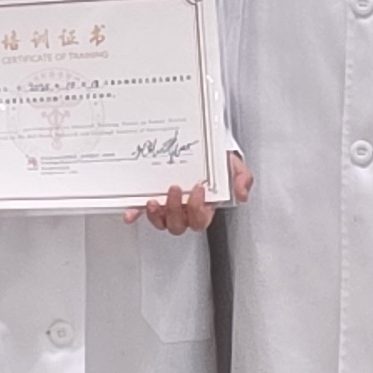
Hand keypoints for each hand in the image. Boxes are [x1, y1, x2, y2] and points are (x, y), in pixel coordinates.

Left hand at [127, 152, 251, 236]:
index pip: (201, 219)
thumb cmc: (217, 160)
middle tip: (174, 188)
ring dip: (156, 216)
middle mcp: (185, 210)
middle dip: (174, 210)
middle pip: (179, 225)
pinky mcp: (153, 199)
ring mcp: (168, 206)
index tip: (198, 189)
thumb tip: (242, 193)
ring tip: (153, 201)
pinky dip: (135, 214)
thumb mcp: (233, 165)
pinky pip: (142, 212)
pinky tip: (130, 213)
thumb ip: (242, 178)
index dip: (198, 209)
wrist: (204, 147)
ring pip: (161, 222)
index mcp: (204, 206)